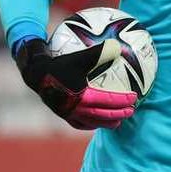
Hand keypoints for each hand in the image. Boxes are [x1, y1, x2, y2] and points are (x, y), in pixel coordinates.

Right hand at [15, 38, 136, 129]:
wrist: (35, 74)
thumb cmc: (59, 64)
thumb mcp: (80, 57)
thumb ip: (100, 52)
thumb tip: (118, 46)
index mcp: (82, 96)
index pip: (108, 100)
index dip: (123, 100)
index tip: (135, 97)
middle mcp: (76, 108)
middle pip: (102, 115)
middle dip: (118, 114)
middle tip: (131, 112)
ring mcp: (68, 113)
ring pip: (91, 122)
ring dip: (105, 123)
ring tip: (118, 122)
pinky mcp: (62, 114)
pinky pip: (78, 124)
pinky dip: (89, 125)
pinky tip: (96, 123)